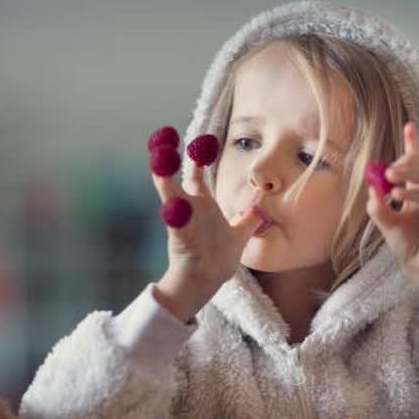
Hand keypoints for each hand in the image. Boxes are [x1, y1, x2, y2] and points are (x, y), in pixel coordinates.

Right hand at [150, 153, 261, 322]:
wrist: (206, 282)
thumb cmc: (218, 260)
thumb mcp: (238, 236)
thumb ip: (247, 221)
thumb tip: (260, 211)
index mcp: (203, 205)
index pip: (197, 173)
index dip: (199, 155)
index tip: (202, 138)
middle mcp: (190, 207)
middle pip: (177, 174)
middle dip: (169, 155)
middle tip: (164, 136)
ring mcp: (183, 219)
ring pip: (168, 191)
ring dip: (163, 173)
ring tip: (159, 154)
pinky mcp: (180, 234)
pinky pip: (175, 219)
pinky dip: (174, 209)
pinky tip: (174, 200)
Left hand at [365, 122, 418, 313]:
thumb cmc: (411, 248)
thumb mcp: (388, 224)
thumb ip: (379, 206)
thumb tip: (371, 188)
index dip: (416, 143)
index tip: (409, 126)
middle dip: (409, 160)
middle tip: (387, 169)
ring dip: (411, 174)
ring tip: (390, 177)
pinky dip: (416, 195)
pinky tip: (398, 194)